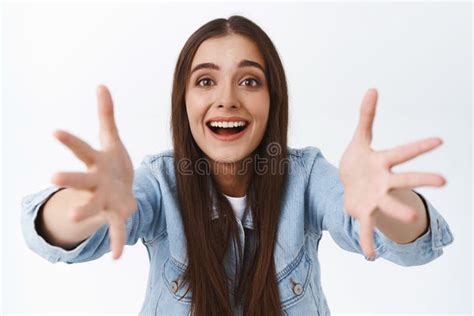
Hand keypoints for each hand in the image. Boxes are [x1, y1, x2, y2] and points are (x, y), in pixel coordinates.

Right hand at [51, 85, 135, 259]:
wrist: (119, 191)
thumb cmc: (112, 164)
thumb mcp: (111, 139)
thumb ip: (107, 115)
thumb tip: (102, 85)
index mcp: (96, 162)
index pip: (81, 149)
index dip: (69, 140)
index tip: (55, 131)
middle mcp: (96, 182)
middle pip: (81, 179)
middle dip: (69, 178)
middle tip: (52, 177)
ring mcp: (105, 199)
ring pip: (94, 204)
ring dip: (86, 209)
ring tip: (77, 216)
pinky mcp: (118, 213)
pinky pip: (116, 228)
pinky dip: (115, 241)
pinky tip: (115, 257)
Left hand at [339, 88, 445, 257]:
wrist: (349, 185)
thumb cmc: (359, 162)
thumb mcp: (360, 139)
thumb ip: (366, 116)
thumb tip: (372, 88)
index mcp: (383, 162)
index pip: (403, 152)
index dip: (420, 146)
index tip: (439, 141)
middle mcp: (383, 181)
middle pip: (404, 179)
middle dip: (421, 180)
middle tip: (444, 182)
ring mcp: (375, 198)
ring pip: (389, 205)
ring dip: (399, 210)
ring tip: (412, 218)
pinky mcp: (363, 212)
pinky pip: (366, 227)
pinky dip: (367, 241)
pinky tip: (370, 256)